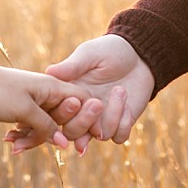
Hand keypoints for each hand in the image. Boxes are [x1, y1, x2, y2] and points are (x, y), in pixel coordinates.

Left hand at [0, 56, 101, 151]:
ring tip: (13, 145)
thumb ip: (47, 126)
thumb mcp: (24, 111)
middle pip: (66, 119)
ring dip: (32, 138)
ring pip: (48, 127)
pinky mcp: (26, 109)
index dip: (88, 119)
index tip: (88, 140)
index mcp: (54, 87)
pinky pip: (34, 127)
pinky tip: (9, 139)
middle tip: (31, 139)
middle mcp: (49, 94)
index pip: (83, 101)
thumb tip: (65, 144)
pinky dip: (24, 135)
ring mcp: (38, 102)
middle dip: (52, 135)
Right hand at [4, 34, 153, 153]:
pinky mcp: (121, 123)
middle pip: (72, 134)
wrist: (139, 55)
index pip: (53, 116)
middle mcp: (82, 111)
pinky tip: (128, 103)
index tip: (68, 106)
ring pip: (98, 136)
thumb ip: (72, 66)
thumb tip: (49, 71)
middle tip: (97, 102)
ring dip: (111, 116)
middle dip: (83, 123)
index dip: (53, 120)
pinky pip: (118, 137)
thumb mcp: (89, 54)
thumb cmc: (109, 50)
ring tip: (121, 90)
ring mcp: (102, 119)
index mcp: (69, 95)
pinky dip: (124, 123)